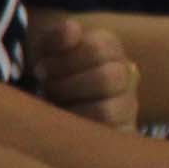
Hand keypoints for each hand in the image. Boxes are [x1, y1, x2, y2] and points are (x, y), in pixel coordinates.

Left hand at [25, 9, 140, 128]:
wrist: (57, 103)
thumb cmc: (52, 71)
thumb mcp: (48, 51)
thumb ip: (57, 37)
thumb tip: (73, 29)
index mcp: (110, 48)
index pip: (97, 49)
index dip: (63, 61)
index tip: (40, 69)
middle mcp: (126, 75)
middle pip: (107, 78)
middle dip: (67, 86)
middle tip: (46, 89)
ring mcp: (128, 105)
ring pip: (107, 111)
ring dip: (72, 110)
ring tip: (54, 109)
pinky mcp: (124, 133)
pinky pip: (108, 137)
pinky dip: (80, 134)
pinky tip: (64, 127)